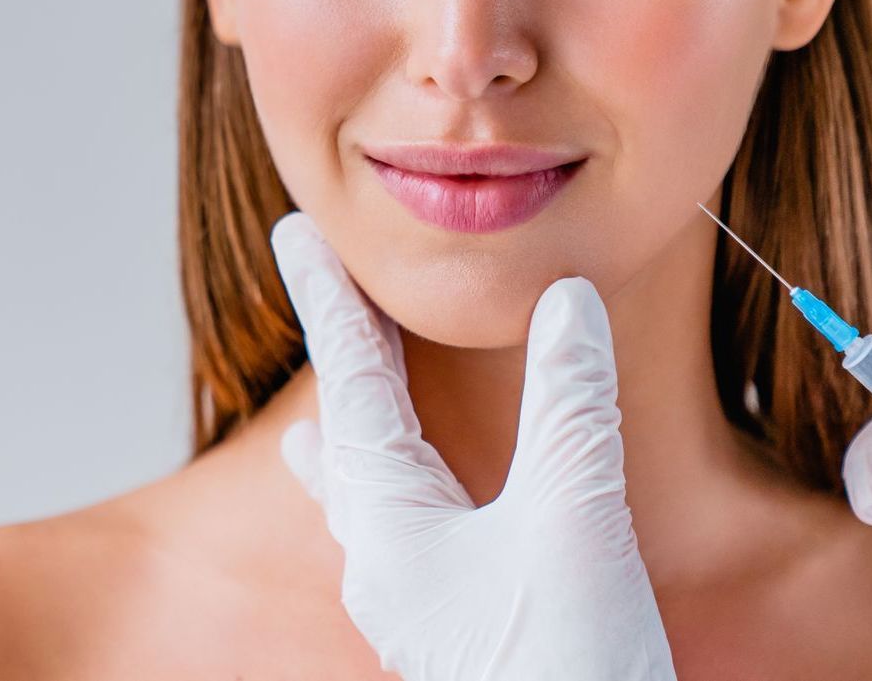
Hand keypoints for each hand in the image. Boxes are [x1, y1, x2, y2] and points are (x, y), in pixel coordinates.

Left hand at [269, 209, 676, 680]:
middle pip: (347, 426)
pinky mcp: (456, 618)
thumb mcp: (574, 520)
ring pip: (367, 486)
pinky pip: (406, 526)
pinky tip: (408, 499)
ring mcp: (417, 595)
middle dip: (337, 354)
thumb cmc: (570, 669)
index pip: (352, 379)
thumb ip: (570, 403)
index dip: (331, 297)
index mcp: (392, 524)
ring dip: (355, 427)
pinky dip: (398, 483)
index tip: (296, 235)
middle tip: (317, 288)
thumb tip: (568, 301)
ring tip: (320, 411)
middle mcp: (387, 557)